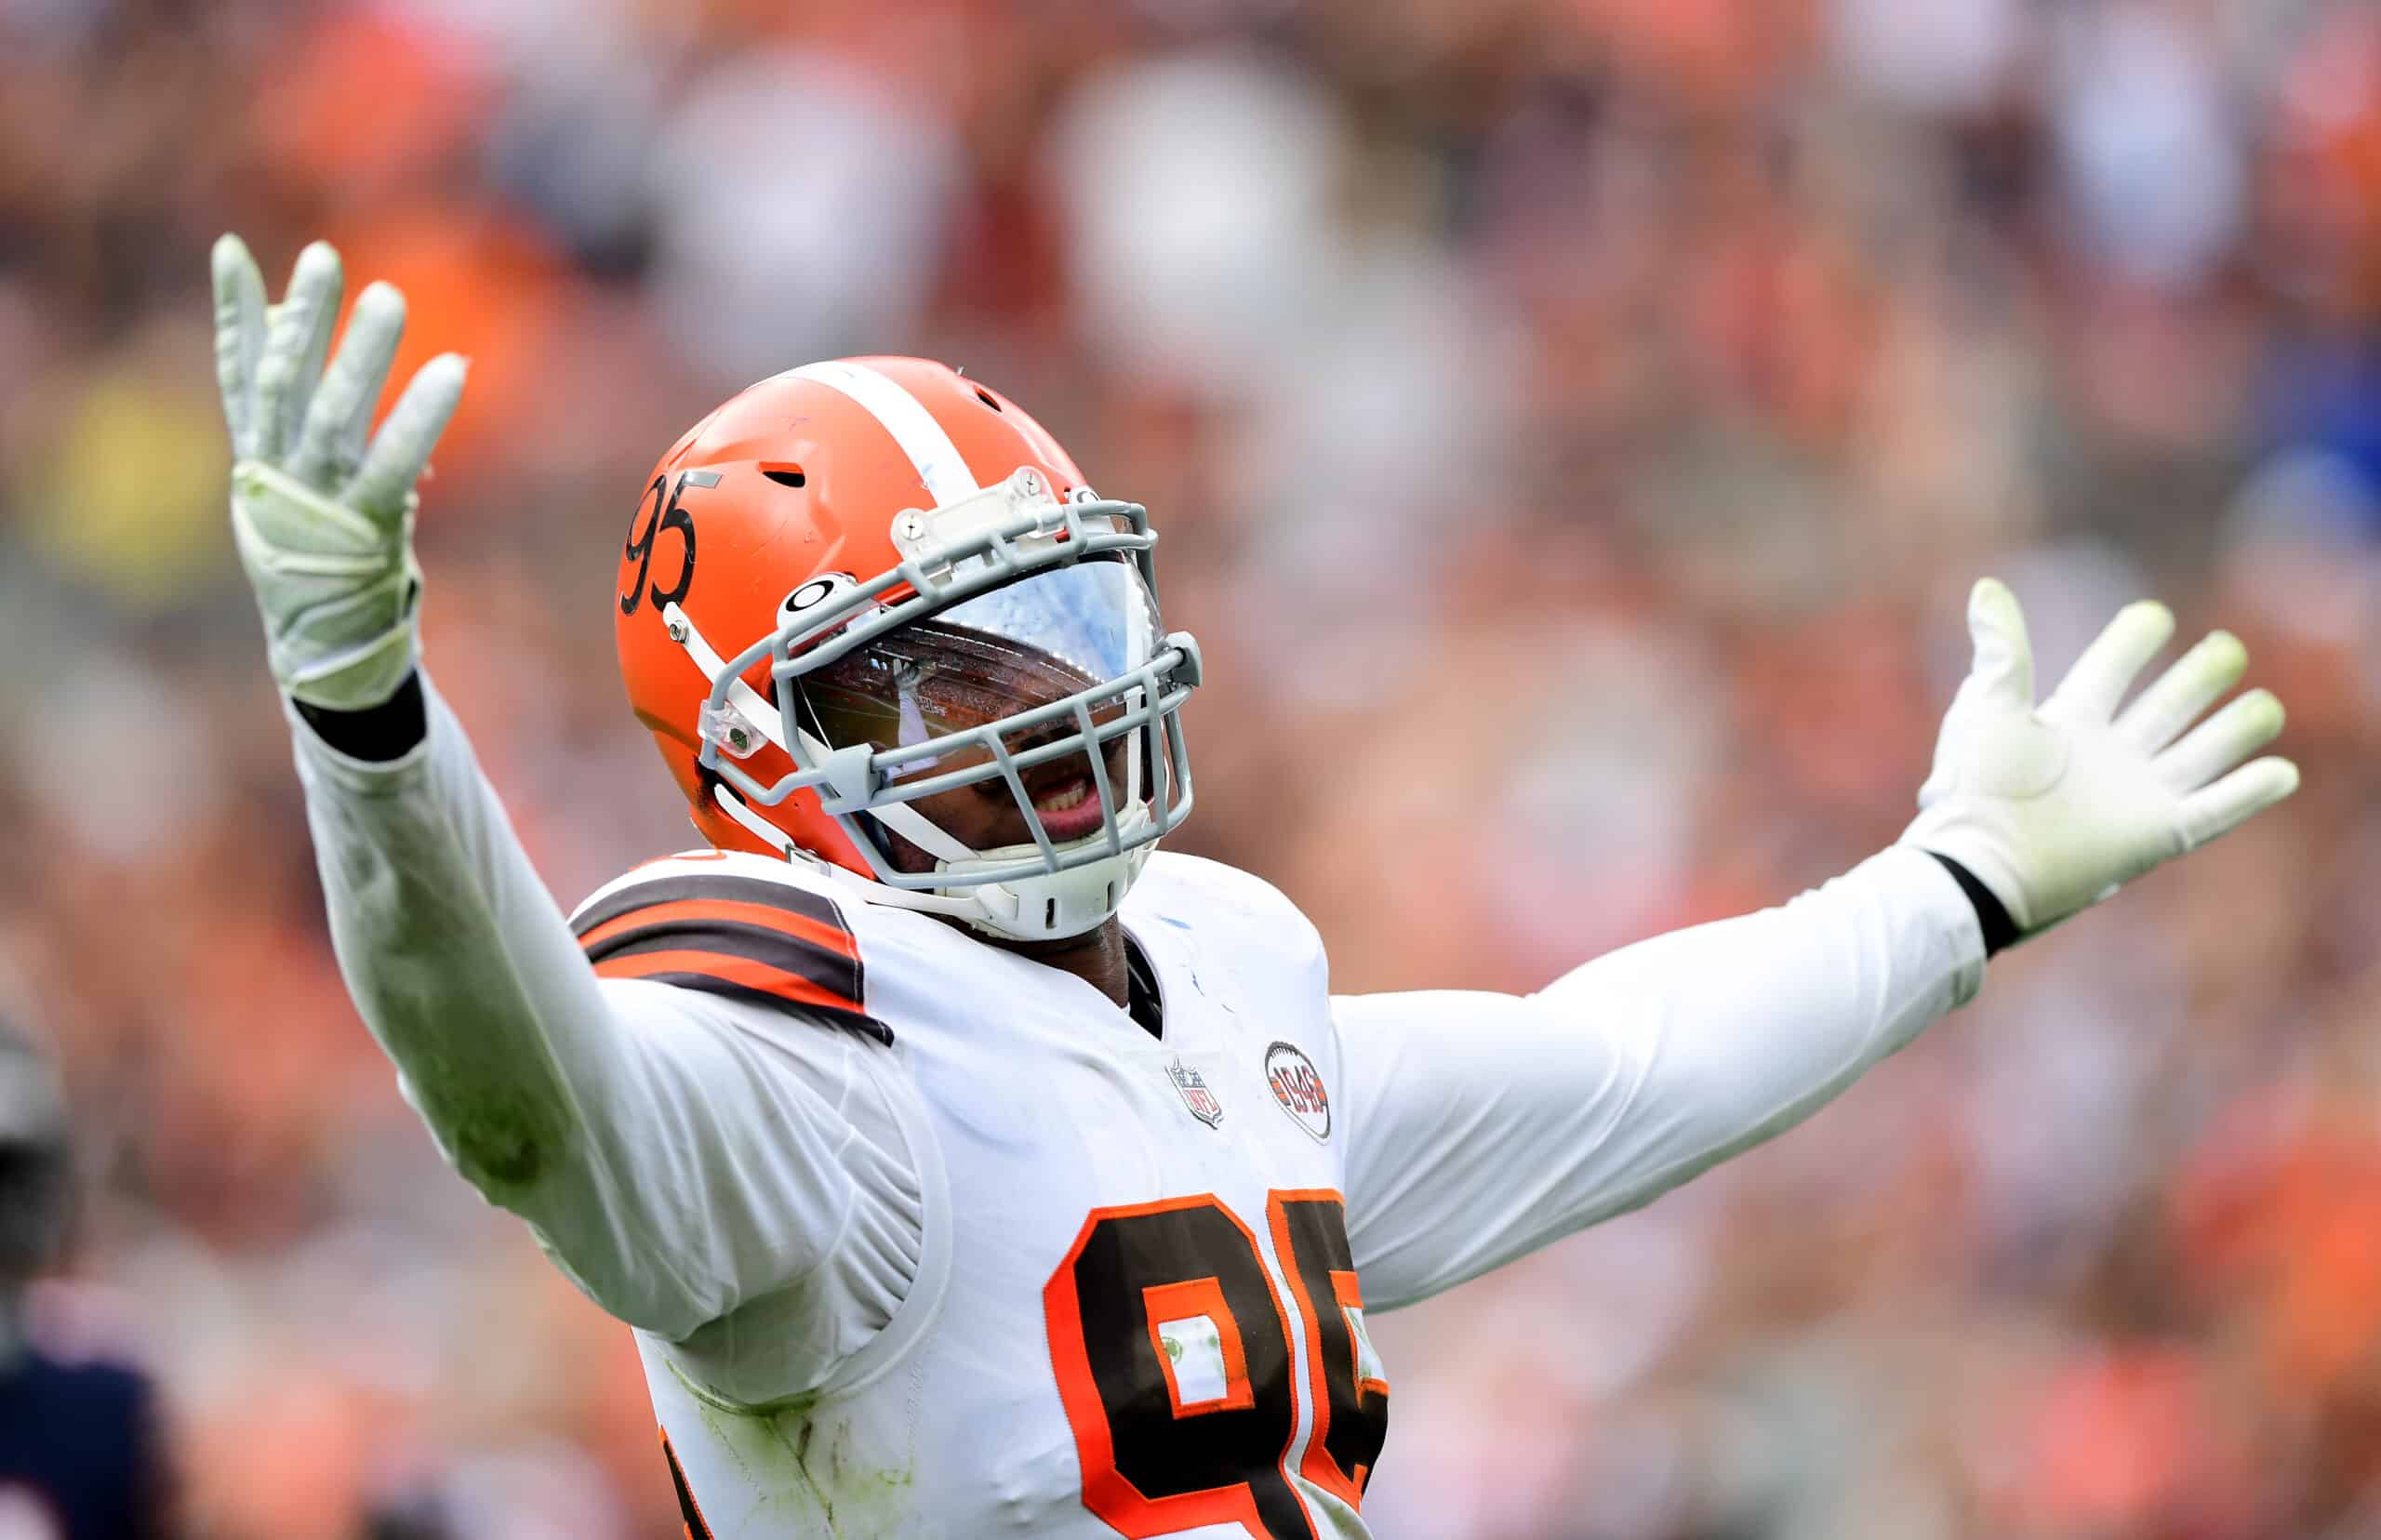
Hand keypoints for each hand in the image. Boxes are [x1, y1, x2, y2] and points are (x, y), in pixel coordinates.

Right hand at [213, 235, 465, 710]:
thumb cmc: (320, 565)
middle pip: (283, 383)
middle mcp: (277, 477)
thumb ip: (303, 423)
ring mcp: (317, 504)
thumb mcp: (300, 491)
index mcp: (256, 465)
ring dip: (358, 353)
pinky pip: (395, 465)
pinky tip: (453, 370)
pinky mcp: (365, 529)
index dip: (236, 316)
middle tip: (324, 255)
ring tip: (388, 295)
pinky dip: (421, 418)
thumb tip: (294, 337)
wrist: (327, 656)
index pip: (239, 377)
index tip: (231, 250)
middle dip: (303, 317)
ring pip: (330, 415)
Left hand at [1901, 577, 2298, 935]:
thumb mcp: (1989, 711)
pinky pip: (2213, 811)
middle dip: (2199, 678)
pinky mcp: (2155, 835)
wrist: (1982, 866)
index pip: (2111, 670)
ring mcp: (2135, 795)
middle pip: (2167, 706)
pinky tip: (2282, 771)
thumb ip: (2003, 651)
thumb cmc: (1977, 790)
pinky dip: (2248, 793)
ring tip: (2266, 705)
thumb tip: (1986, 587)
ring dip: (2236, 729)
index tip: (2154, 616)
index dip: (2134, 641)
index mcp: (2067, 723)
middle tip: (2227, 649)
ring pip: (2200, 753)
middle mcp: (2108, 756)